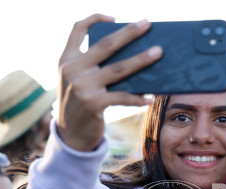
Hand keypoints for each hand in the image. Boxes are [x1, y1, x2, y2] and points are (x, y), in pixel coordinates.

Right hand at [56, 14, 162, 150]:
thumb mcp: (77, 80)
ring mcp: (82, 87)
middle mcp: (72, 69)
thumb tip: (131, 54)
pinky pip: (122, 97)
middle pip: (106, 45)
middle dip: (129, 33)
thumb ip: (93, 65)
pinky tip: (151, 98)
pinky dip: (138, 98)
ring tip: (158, 52)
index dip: (95, 18)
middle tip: (147, 23)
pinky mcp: (93, 104)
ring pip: (119, 69)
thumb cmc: (80, 103)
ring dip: (141, 60)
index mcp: (67, 59)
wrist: (70, 135)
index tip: (115, 17)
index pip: (78, 29)